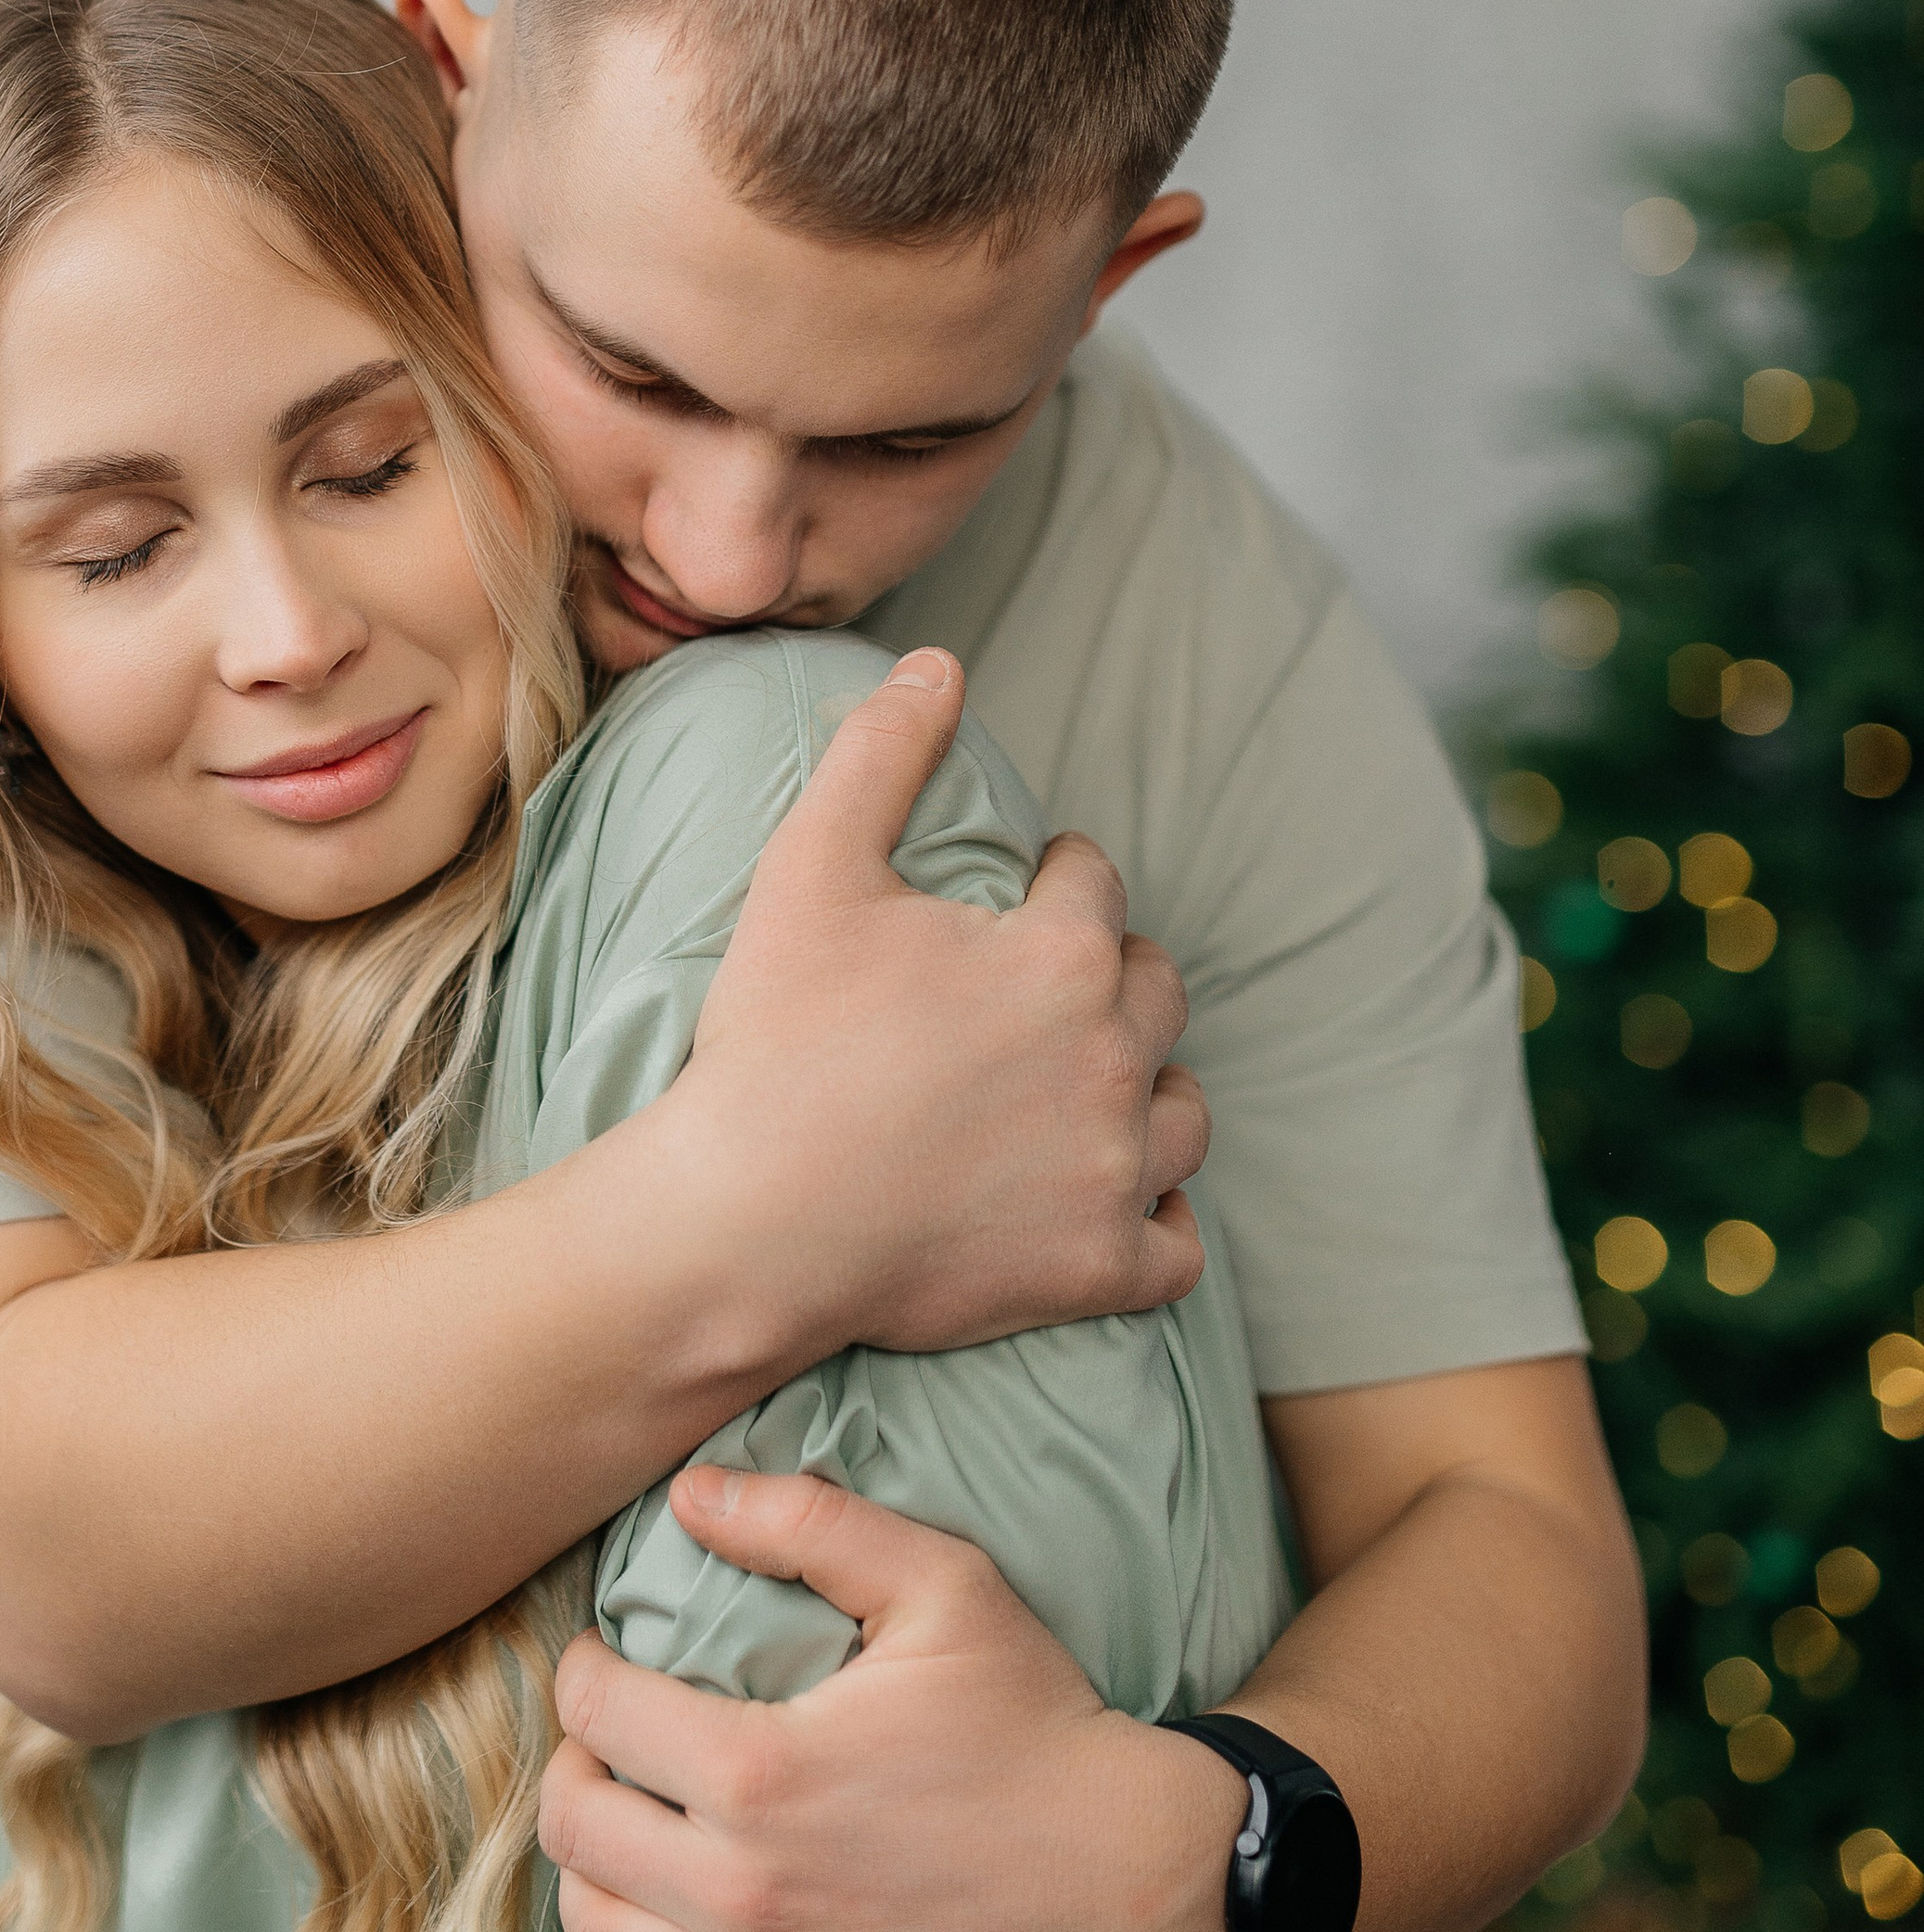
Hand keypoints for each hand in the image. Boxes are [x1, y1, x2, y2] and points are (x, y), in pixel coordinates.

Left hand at [540, 1466, 1244, 1931]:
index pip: (596, 1715)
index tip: (606, 1657)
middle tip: (612, 1737)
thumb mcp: (940, 1582)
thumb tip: (689, 1493)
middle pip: (575, 1827)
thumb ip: (809, 1521)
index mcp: (761, 1771)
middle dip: (574, 1764)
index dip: (585, 1670)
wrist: (1129, 1875)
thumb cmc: (1034, 1720)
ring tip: (626, 1823)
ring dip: (588, 1869)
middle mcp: (743, 1893)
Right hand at [678, 647, 1207, 1362]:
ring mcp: (1115, 1171)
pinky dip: (1155, 1223)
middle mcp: (1113, 1057)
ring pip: (1185, 1113)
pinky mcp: (1100, 1268)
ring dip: (1147, 1092)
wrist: (747, 1223)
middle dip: (1109, 977)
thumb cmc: (775, 1040)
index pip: (1094, 882)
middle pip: (1157, 988)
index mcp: (1062, 955)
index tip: (1008, 903)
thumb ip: (880, 754)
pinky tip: (1107, 1203)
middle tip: (1037, 997)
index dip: (1051, 881)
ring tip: (1083, 1093)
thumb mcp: (810, 869)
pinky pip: (1178, 1244)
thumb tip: (938, 663)